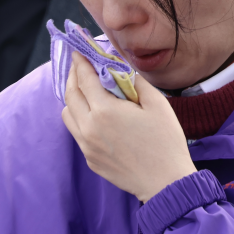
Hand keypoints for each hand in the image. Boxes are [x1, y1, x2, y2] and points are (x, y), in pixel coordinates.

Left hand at [61, 52, 196, 202]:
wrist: (166, 183)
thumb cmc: (166, 142)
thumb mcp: (157, 105)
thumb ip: (135, 81)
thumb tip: (119, 67)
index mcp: (104, 111)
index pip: (84, 78)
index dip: (80, 61)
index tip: (78, 49)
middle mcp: (88, 127)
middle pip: (70, 94)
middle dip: (73, 75)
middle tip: (79, 64)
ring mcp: (86, 145)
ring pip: (67, 113)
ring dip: (72, 97)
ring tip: (85, 88)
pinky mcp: (89, 158)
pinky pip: (76, 131)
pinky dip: (78, 116)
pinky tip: (93, 113)